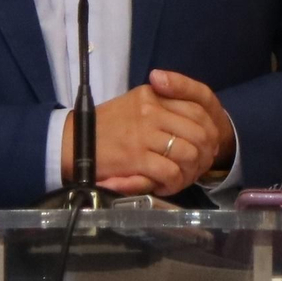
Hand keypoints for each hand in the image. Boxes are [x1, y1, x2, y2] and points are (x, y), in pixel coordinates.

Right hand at [70, 70, 231, 195]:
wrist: (72, 142)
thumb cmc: (105, 127)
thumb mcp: (135, 105)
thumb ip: (163, 107)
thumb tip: (200, 125)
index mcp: (152, 95)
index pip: (197, 106)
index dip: (209, 129)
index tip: (206, 145)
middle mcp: (150, 110)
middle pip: (199, 132)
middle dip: (204, 155)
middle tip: (196, 167)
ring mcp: (143, 133)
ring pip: (188, 153)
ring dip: (189, 172)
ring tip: (178, 178)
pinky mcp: (136, 156)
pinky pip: (170, 172)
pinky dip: (173, 183)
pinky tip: (163, 185)